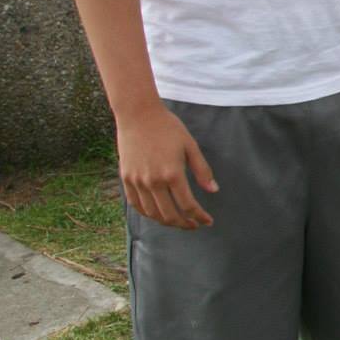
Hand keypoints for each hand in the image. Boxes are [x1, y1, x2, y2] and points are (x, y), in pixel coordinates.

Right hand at [117, 103, 216, 227]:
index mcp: (172, 173)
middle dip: (184, 224)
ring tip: (178, 221)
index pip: (188, 206)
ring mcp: (137, 181)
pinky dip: (148, 214)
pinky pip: (137, 205)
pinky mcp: (126, 179)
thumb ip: (202, 170)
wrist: (138, 114)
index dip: (199, 217)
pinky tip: (157, 214)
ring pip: (152, 213)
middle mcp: (153, 181)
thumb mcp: (190, 146)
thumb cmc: (167, 127)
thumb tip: (213, 190)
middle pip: (170, 215)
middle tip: (194, 225)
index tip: (207, 221)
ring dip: (167, 222)